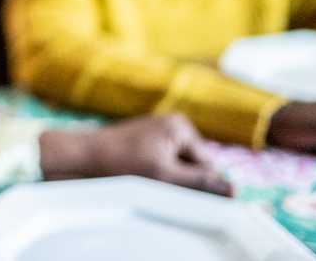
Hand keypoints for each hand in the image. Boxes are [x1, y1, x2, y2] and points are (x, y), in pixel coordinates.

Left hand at [39, 114, 230, 194]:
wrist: (81, 157)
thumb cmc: (120, 162)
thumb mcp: (165, 176)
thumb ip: (200, 183)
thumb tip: (235, 189)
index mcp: (182, 127)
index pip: (208, 165)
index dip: (194, 182)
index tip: (171, 187)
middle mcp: (173, 126)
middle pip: (194, 166)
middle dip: (180, 179)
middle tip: (155, 182)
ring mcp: (159, 134)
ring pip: (178, 169)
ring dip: (167, 179)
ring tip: (143, 178)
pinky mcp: (146, 144)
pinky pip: (163, 165)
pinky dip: (155, 175)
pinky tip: (137, 175)